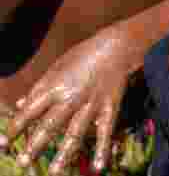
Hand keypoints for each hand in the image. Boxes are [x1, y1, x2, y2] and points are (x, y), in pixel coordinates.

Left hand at [0, 27, 136, 174]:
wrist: (117, 46)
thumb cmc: (84, 54)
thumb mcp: (57, 67)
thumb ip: (39, 88)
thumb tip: (21, 105)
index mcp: (55, 86)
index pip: (30, 112)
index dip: (15, 128)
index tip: (3, 143)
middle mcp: (71, 97)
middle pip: (50, 125)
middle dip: (35, 145)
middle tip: (23, 163)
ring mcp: (91, 104)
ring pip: (75, 132)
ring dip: (64, 153)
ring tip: (53, 172)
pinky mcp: (109, 107)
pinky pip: (105, 131)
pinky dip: (102, 150)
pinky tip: (97, 167)